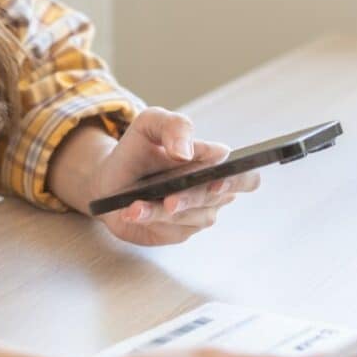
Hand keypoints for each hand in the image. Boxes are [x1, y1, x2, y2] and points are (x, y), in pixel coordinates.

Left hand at [89, 107, 260, 245]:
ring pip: (188, 217)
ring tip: (135, 205)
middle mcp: (212, 192)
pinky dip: (147, 219)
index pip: (246, 176)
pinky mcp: (176, 232)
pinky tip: (131, 212)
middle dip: (191, 198)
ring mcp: (195, 215)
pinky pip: (167, 229)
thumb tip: (187, 153)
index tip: (218, 180)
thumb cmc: (138, 149)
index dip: (238, 180)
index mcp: (215, 164)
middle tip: (170, 199)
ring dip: (160, 212)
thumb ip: (174, 126)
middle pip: (213, 199)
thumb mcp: (151, 124)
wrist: (110, 179)